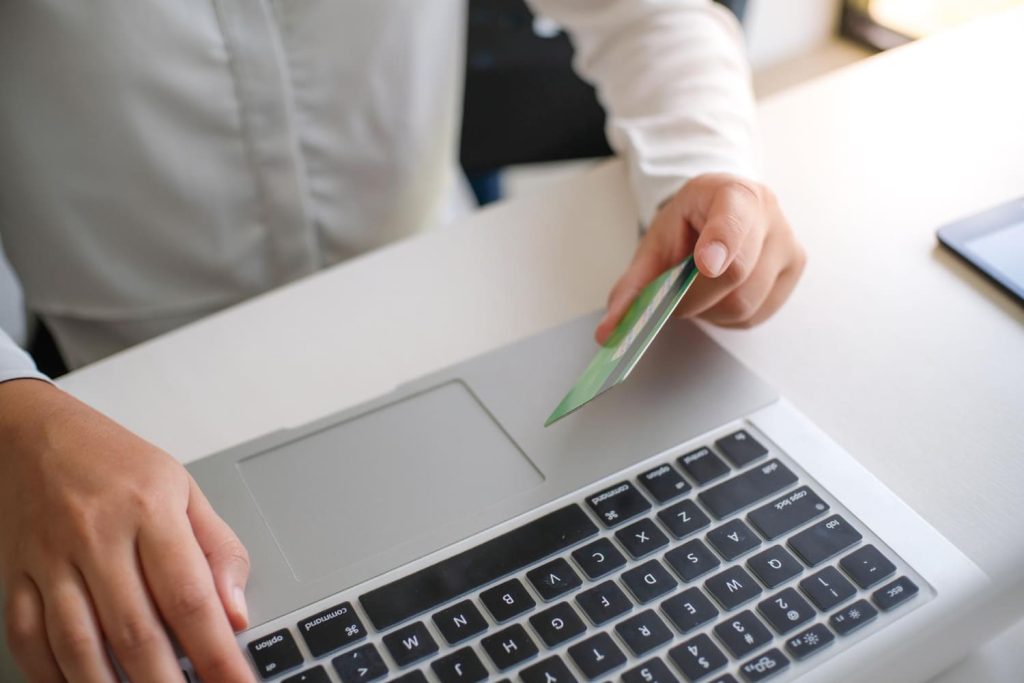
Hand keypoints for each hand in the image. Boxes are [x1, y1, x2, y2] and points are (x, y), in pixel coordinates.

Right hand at [0, 380, 254, 681]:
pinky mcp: (16, 577)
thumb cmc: (116, 462)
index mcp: (150, 510)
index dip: (217, 653)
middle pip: (136, 633)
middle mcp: (97, 536)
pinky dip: (55, 677)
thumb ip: (218, 549)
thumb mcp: (184, 488)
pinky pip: (30, 641)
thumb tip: (237, 614)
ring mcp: (50, 560)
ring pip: (80, 647)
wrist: (33, 433)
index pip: (191, 598)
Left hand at [596, 173, 805, 341]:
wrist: (719, 210)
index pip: (733, 219)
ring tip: (698, 289)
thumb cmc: (690, 224)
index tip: (705, 264)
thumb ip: (633, 286)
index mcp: (733, 194)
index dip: (720, 243)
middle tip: (673, 297)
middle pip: (736, 275)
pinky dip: (727, 317)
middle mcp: (769, 215)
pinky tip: (718, 295)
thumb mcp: (656, 243)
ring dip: (710, 311)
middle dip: (695, 297)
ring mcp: (788, 244)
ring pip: (745, 304)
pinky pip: (755, 316)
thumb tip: (610, 331)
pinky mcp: (793, 273)